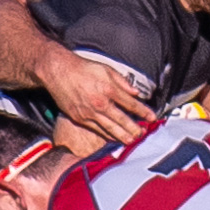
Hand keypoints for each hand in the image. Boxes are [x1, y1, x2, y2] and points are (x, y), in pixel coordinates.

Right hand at [37, 47, 151, 144]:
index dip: (143, 112)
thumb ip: (123, 82)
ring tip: (132, 141)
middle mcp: (100, 103)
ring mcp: (89, 112)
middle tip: (143, 134)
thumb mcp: (106, 69)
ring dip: (122, 136)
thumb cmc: (82, 69)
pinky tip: (114, 138)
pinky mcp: (79, 118)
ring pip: (110, 128)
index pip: (131, 104)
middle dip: (135, 128)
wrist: (57, 72)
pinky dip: (107, 135)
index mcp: (108, 89)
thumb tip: (136, 93)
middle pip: (122, 120)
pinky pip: (97, 130)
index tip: (152, 117)